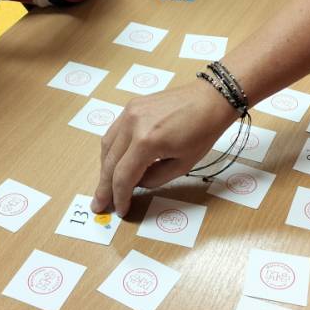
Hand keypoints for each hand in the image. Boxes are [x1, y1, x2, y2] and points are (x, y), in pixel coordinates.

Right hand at [91, 80, 236, 215]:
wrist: (210, 99)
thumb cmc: (203, 132)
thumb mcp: (183, 165)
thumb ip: (154, 179)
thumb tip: (136, 183)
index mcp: (147, 141)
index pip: (123, 176)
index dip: (120, 196)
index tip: (120, 210)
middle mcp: (132, 125)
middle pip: (109, 162)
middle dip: (104, 186)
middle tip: (99, 204)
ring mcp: (129, 112)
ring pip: (107, 146)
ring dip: (105, 168)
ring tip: (106, 185)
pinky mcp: (131, 106)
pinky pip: (113, 132)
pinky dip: (111, 150)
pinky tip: (114, 161)